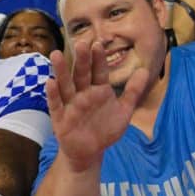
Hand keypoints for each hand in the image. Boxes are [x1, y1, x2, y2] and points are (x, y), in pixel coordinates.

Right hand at [46, 39, 147, 171]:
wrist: (90, 152)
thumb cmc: (105, 129)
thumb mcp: (123, 111)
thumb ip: (133, 91)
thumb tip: (144, 70)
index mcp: (98, 89)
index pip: (98, 71)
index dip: (98, 59)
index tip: (98, 44)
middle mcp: (82, 93)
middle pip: (81, 74)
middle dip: (81, 60)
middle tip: (80, 43)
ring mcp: (70, 104)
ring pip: (65, 85)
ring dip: (61, 71)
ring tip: (57, 54)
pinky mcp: (60, 118)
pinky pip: (55, 104)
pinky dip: (52, 94)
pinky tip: (50, 82)